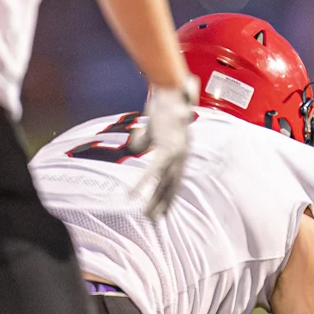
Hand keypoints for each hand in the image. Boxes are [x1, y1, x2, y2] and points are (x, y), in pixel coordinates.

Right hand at [129, 74, 196, 219]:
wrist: (172, 92)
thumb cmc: (164, 107)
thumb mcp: (154, 129)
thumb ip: (145, 141)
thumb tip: (136, 149)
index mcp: (182, 153)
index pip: (176, 180)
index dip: (170, 196)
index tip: (165, 210)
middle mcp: (182, 156)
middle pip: (171, 186)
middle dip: (163, 204)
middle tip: (155, 221)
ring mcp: (175, 154)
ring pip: (163, 183)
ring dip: (154, 200)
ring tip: (147, 216)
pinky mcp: (165, 149)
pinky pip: (151, 171)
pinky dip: (141, 184)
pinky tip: (131, 195)